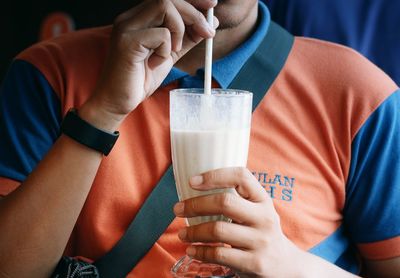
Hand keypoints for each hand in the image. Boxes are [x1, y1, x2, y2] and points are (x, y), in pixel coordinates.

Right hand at [83, 0, 217, 127]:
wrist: (119, 101)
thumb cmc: (140, 79)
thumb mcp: (170, 55)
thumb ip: (188, 38)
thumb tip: (210, 24)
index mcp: (139, 18)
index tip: (211, 5)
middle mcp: (130, 18)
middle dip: (193, 13)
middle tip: (207, 32)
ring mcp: (126, 28)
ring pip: (164, 6)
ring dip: (180, 29)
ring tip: (174, 50)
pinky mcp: (127, 42)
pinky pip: (160, 34)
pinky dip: (166, 49)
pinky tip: (155, 63)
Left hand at [173, 167, 302, 277]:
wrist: (286, 267)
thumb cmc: (261, 232)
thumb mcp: (257, 212)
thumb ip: (237, 200)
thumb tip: (195, 190)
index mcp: (263, 199)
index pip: (241, 176)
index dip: (214, 176)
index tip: (192, 181)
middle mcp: (264, 217)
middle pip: (224, 203)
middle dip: (195, 205)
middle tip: (178, 209)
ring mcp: (261, 241)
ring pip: (218, 229)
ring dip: (193, 231)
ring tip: (182, 233)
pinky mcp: (254, 263)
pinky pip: (219, 254)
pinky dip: (200, 252)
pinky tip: (192, 250)